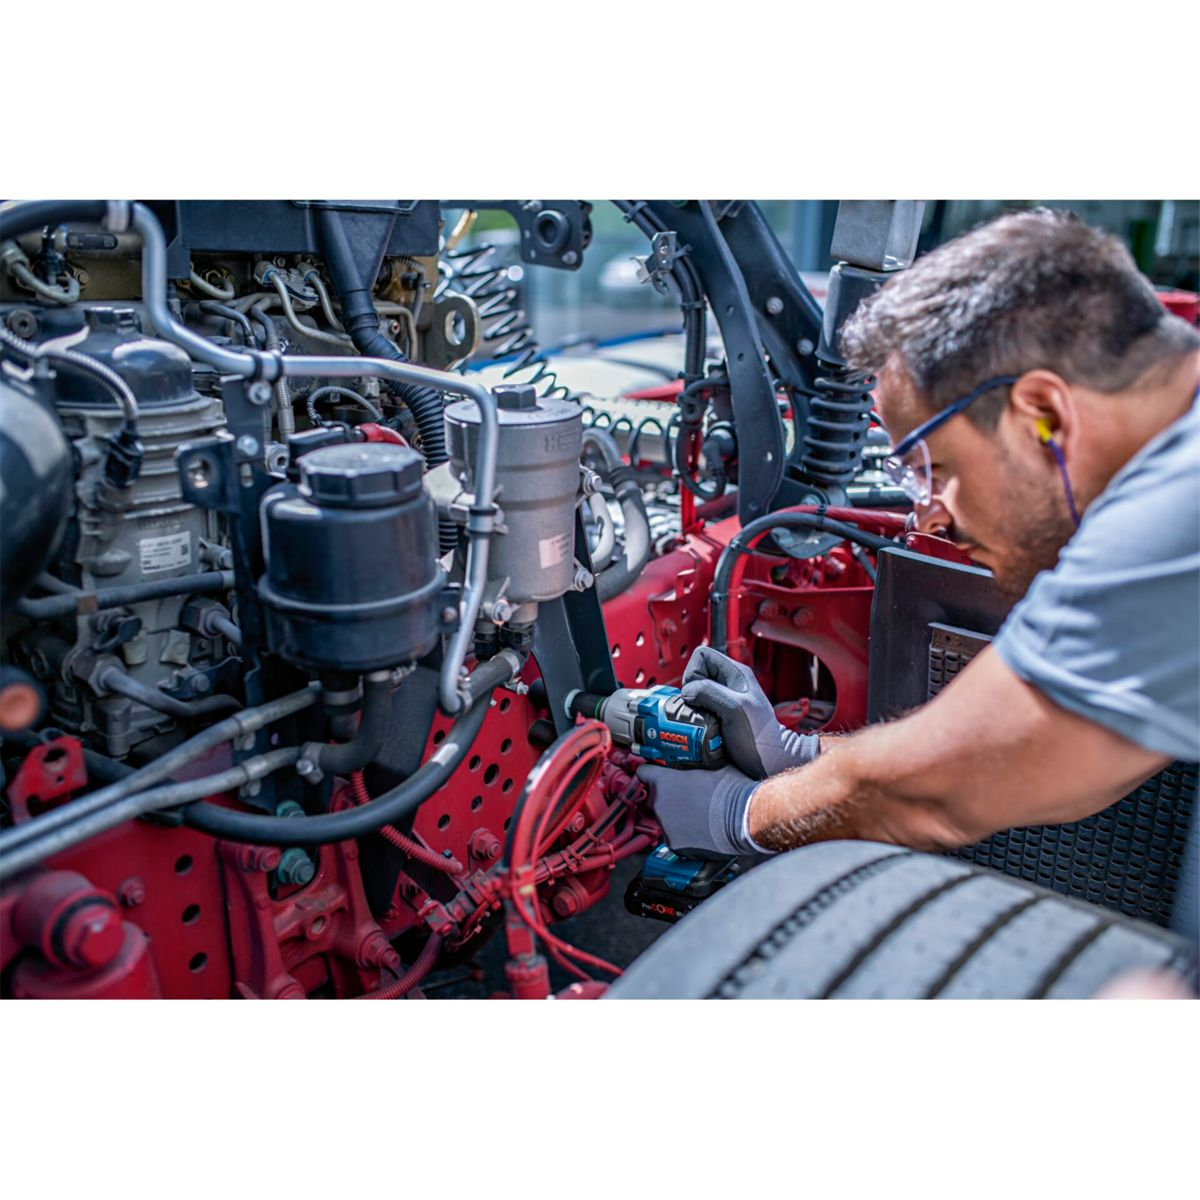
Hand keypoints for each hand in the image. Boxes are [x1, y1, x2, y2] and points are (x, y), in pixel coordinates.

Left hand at [635, 761, 767, 857]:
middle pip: (653, 797)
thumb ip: (699, 764)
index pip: (643, 773)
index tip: (652, 773)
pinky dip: (682, 833)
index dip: (649, 772)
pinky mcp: (673, 843)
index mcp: (664, 781)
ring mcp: (664, 824)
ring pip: (663, 818)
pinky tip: (699, 828)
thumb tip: (705, 758)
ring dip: (674, 815)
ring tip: (696, 813)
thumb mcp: (714, 766)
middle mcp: (659, 802)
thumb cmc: (730, 790)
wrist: (742, 819)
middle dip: (664, 796)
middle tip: (683, 795)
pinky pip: (672, 835)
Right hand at [680, 646, 818, 779]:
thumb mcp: (734, 709)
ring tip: (703, 723)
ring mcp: (726, 699)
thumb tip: (688, 691)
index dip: (693, 673)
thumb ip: (709, 692)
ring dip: (693, 708)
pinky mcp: (722, 716)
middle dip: (690, 693)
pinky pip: (701, 709)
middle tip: (699, 712)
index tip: (696, 695)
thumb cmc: (759, 738)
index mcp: (736, 673)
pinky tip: (705, 730)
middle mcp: (730, 683)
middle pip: (696, 676)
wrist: (772, 762)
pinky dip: (697, 718)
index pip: (702, 657)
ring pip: (696, 694)